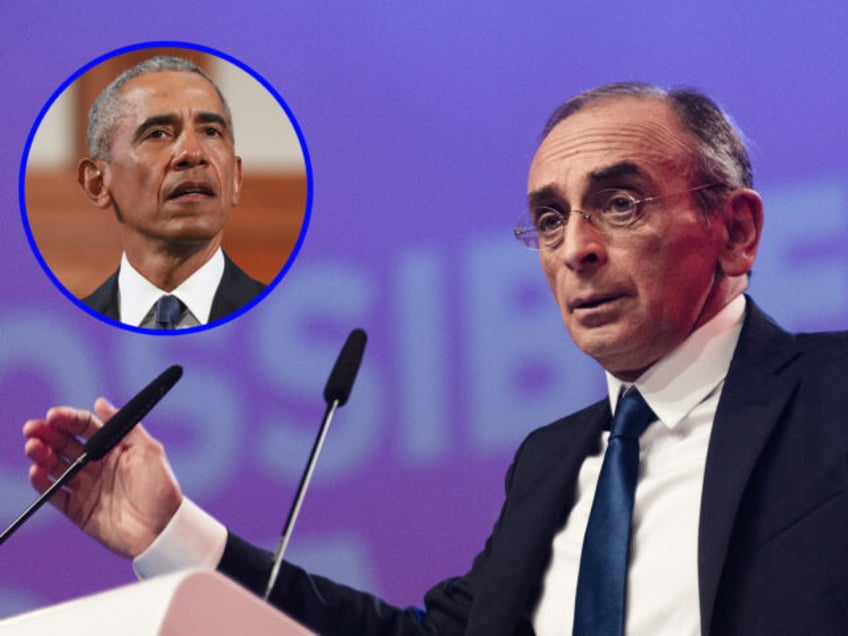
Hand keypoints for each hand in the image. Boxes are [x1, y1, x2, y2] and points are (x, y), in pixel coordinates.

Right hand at [23, 397, 181, 557]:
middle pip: (66, 445)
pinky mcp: (78, 510)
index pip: (85, 428)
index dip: (69, 420)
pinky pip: (55, 495)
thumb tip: (100, 402)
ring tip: (33, 447)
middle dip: (47, 434)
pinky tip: (36, 471)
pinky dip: (43, 483)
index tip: (55, 415)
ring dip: (41, 455)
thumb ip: (125, 427)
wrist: (163, 530)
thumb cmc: (161, 489)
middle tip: (33, 428)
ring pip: (56, 467)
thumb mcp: (149, 451)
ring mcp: (86, 487)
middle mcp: (97, 465)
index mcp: (114, 448)